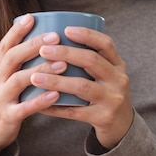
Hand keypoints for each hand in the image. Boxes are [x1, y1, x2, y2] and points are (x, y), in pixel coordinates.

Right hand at [0, 14, 67, 155]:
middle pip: (12, 57)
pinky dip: (40, 100)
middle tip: (55, 36)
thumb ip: (23, 62)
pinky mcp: (8, 116)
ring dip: (40, 70)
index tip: (31, 17)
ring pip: (18, 80)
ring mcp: (1, 98)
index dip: (16, 31)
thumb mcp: (10, 78)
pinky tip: (56, 95)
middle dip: (33, 45)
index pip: (5, 45)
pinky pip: (25, 108)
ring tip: (62, 64)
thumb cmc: (8, 99)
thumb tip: (49, 40)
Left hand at [31, 26, 133, 149]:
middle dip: (66, 54)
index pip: (105, 44)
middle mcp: (118, 79)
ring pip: (82, 87)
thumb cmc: (104, 93)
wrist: (121, 126)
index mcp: (117, 65)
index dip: (86, 35)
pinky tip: (38, 104)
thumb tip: (52, 39)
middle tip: (43, 50)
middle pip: (92, 61)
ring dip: (56, 81)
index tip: (65, 29)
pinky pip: (74, 112)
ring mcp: (112, 99)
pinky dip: (55, 107)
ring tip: (34, 77)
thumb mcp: (105, 74)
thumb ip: (88, 60)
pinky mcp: (102, 117)